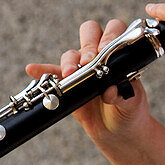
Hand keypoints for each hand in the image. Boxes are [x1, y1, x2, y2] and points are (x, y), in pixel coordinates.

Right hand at [25, 18, 151, 146]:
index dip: (110, 36)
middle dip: (87, 44)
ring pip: (71, 54)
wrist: (118, 132)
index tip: (105, 51)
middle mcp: (100, 57)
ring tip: (69, 74)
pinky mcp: (68, 84)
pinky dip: (42, 71)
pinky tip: (32, 69)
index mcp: (119, 55)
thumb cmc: (130, 112)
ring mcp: (82, 69)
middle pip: (90, 33)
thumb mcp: (132, 105)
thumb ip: (124, 95)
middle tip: (88, 61)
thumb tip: (111, 90)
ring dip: (68, 61)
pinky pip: (52, 74)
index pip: (114, 31)